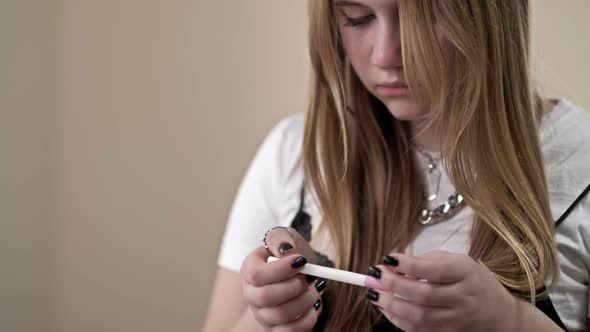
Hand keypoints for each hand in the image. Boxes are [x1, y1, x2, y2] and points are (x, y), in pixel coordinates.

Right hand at [240, 227, 325, 331]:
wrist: (302, 274)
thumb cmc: (292, 255)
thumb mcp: (287, 238)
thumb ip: (281, 238)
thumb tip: (285, 251)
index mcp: (249, 269)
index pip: (256, 275)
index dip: (280, 269)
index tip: (301, 261)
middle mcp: (252, 294)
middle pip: (265, 297)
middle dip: (295, 286)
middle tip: (310, 277)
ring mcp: (262, 315)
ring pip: (280, 316)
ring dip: (305, 301)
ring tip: (315, 289)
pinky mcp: (276, 329)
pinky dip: (308, 319)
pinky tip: (314, 305)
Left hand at [365, 251, 517, 331]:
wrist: (499, 315)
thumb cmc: (471, 281)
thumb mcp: (456, 261)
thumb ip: (426, 261)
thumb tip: (393, 263)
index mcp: (465, 273)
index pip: (436, 270)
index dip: (409, 265)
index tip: (388, 259)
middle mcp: (463, 298)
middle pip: (424, 295)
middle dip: (394, 285)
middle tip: (376, 275)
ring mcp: (456, 320)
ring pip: (419, 317)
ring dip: (391, 306)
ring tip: (375, 294)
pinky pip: (418, 330)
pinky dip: (397, 320)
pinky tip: (386, 308)